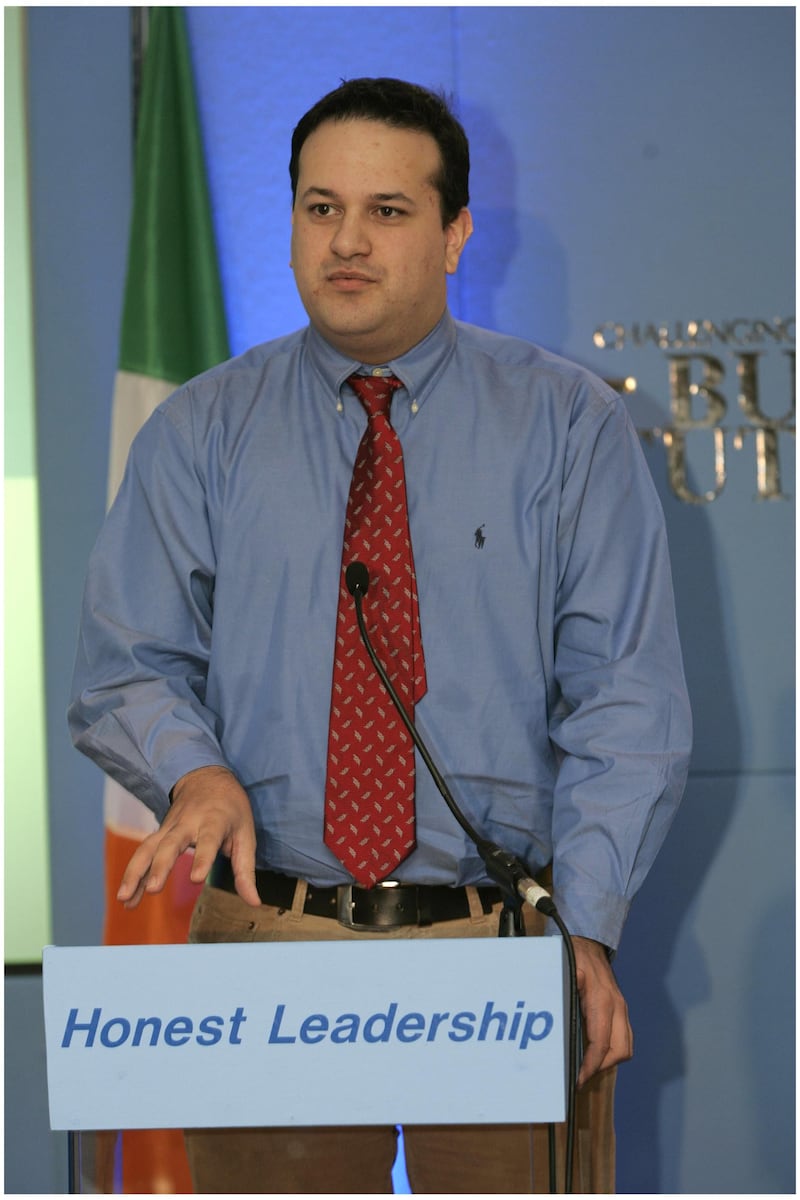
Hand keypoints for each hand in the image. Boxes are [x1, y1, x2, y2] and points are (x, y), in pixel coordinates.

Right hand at [116, 765, 260, 909]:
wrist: (205, 777)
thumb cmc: (231, 809)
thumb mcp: (246, 834)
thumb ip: (246, 870)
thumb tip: (254, 902)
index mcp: (214, 820)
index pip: (207, 840)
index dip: (202, 859)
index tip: (196, 879)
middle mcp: (187, 823)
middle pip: (170, 844)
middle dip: (161, 866)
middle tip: (153, 889)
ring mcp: (169, 827)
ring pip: (148, 848)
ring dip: (135, 873)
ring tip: (125, 898)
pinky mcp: (158, 833)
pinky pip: (143, 854)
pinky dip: (133, 875)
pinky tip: (126, 898)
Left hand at [572, 935, 632, 1086]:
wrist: (588, 943)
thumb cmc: (574, 956)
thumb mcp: (562, 972)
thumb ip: (559, 996)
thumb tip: (548, 1024)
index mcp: (602, 1000)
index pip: (602, 1043)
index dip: (591, 1065)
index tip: (578, 1079)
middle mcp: (617, 1006)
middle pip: (620, 1051)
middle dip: (601, 1067)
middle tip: (580, 1075)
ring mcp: (621, 1008)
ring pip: (625, 1047)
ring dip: (608, 1060)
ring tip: (586, 1067)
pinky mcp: (620, 1010)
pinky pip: (623, 1038)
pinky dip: (611, 1050)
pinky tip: (593, 1052)